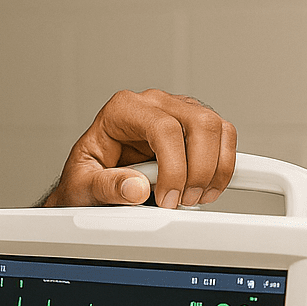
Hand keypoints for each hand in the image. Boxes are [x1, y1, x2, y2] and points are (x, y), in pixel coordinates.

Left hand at [41, 89, 235, 208]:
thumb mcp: (82, 186)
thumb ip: (106, 187)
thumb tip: (135, 189)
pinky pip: (223, 139)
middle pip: (199, 123)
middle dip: (199, 169)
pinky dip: (222, 168)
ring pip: (217, 129)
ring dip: (214, 169)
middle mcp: (153, 104)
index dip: (173, 167)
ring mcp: (177, 112)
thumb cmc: (84, 178)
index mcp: (122, 109)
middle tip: (183, 201)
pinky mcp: (194, 128)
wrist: (90, 181)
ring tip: (193, 198)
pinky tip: (204, 189)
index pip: (163, 127)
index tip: (168, 198)